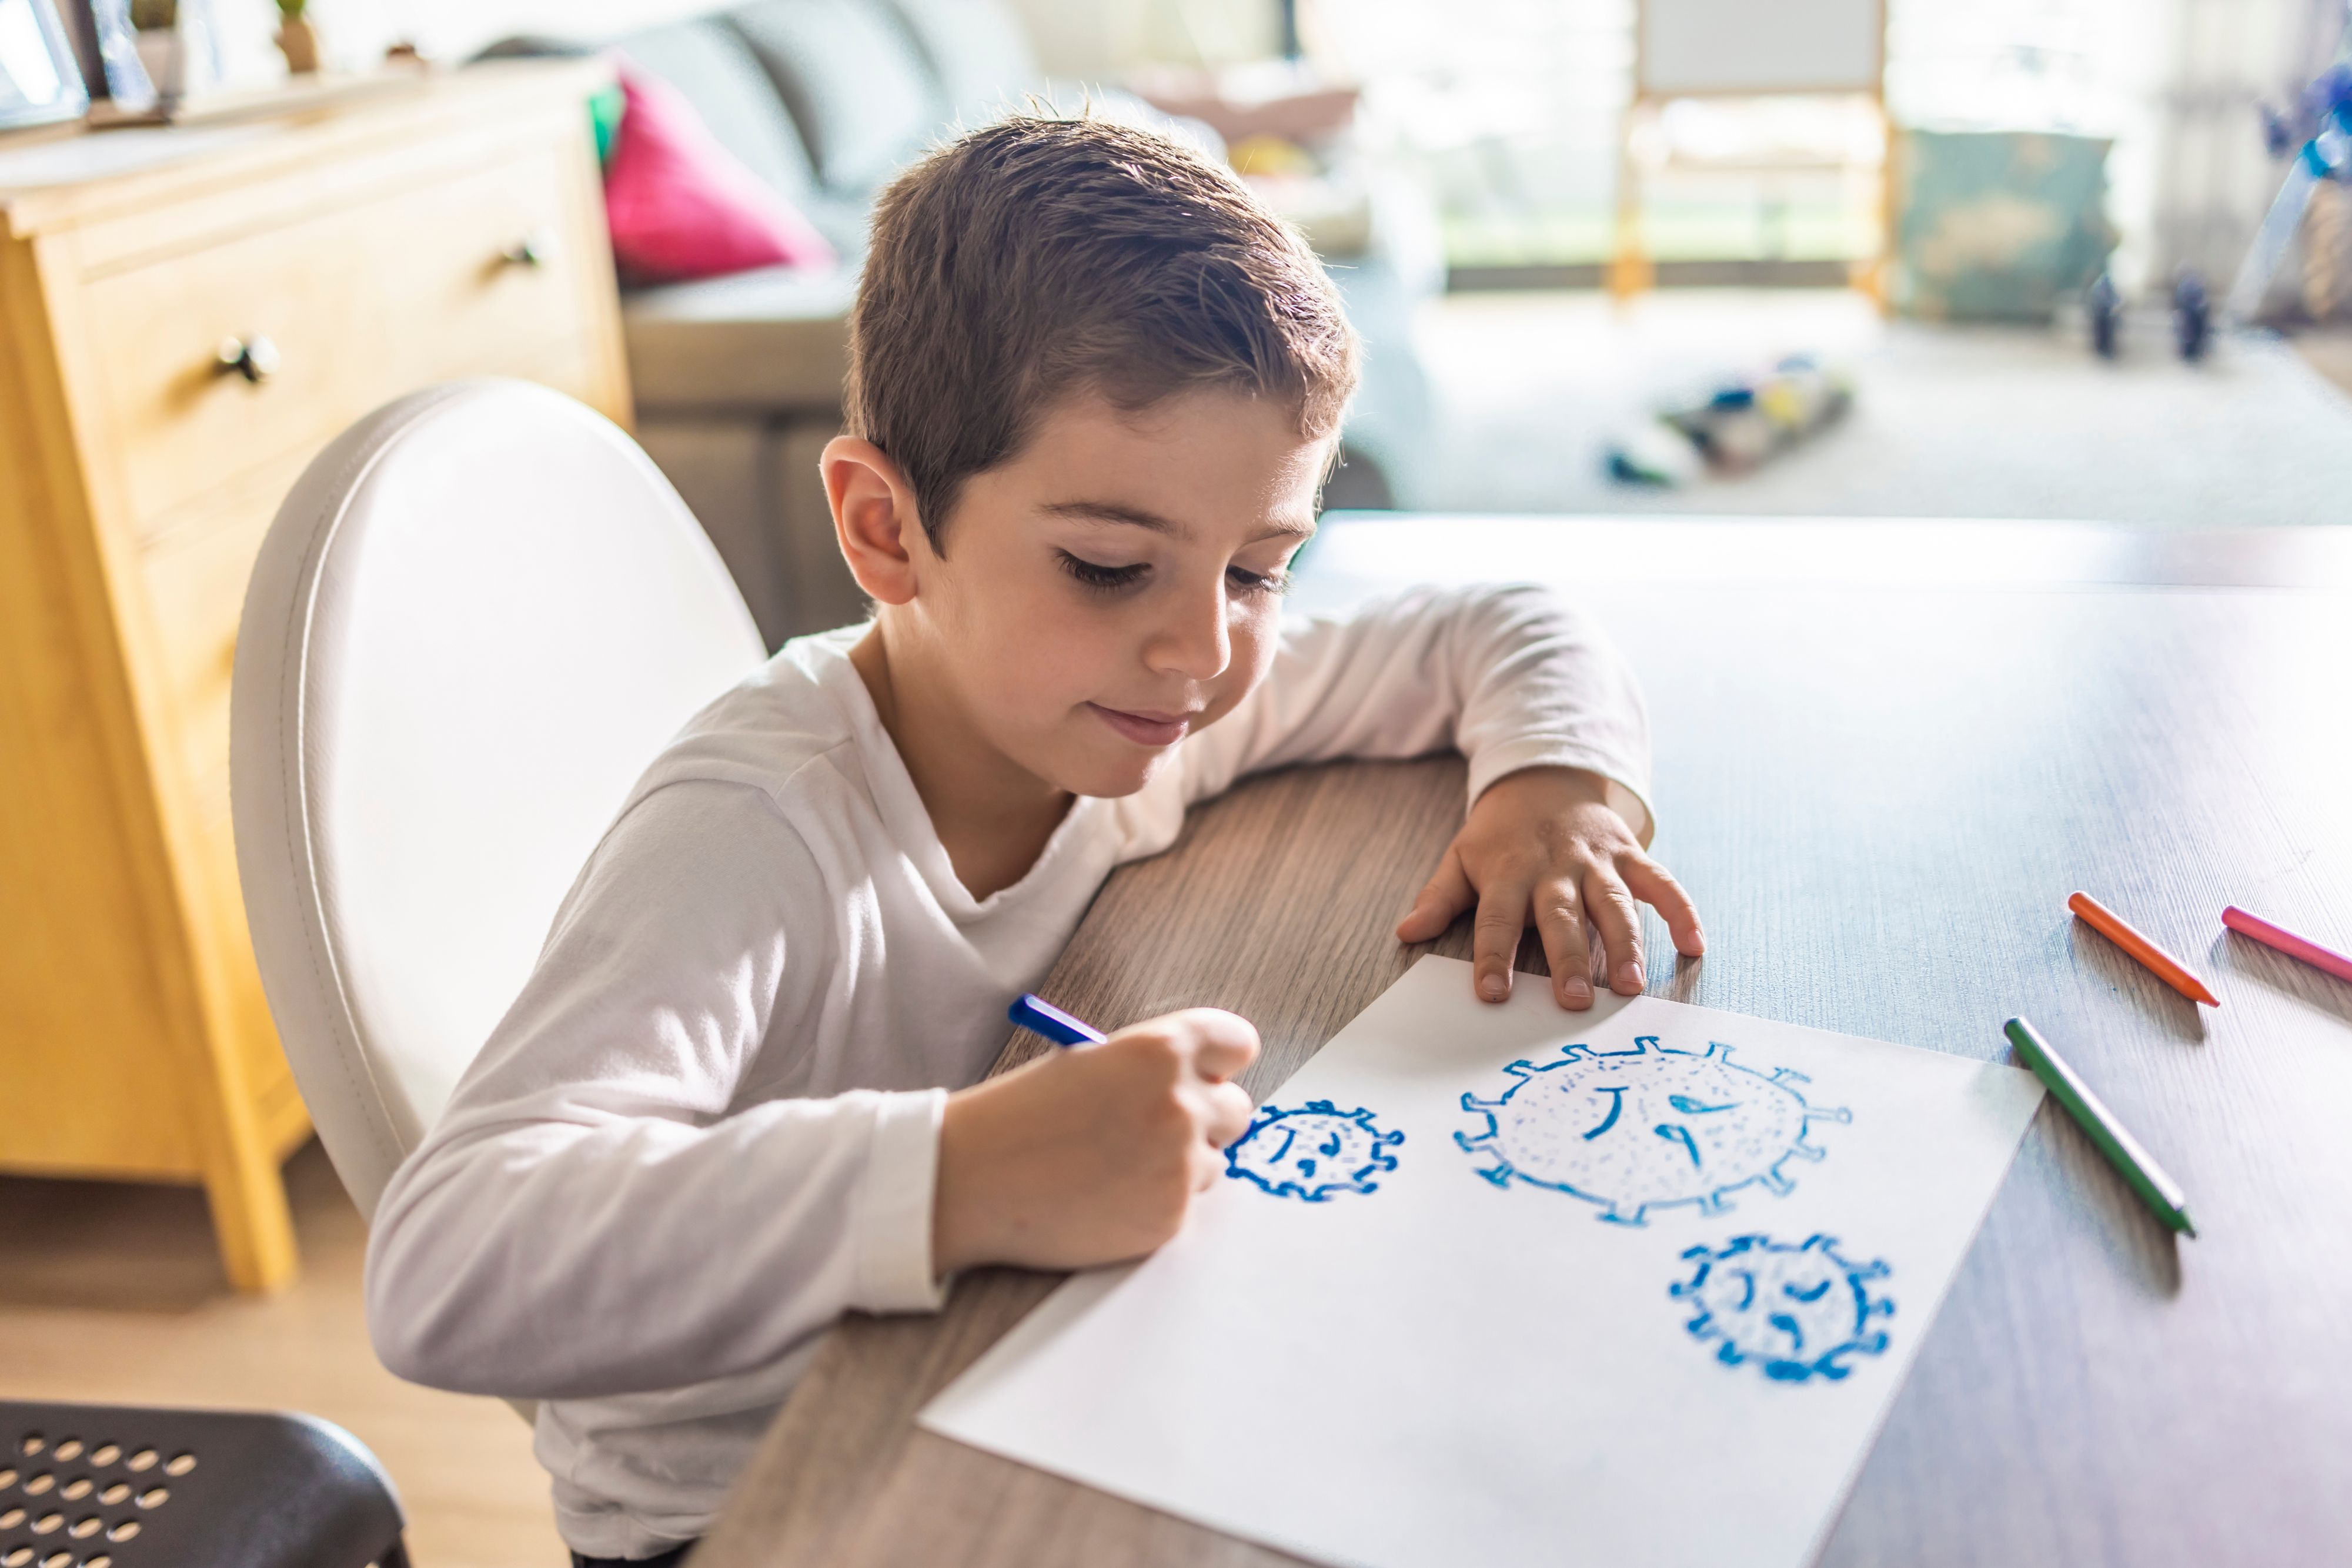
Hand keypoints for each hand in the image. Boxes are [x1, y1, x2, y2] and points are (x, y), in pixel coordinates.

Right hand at [931, 1008, 1258, 1275]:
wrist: (971, 1179)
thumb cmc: (1019, 1115)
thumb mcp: (1089, 1064)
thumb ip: (1149, 1069)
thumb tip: (1197, 1085)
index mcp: (1161, 1050)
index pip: (1237, 1043)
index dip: (1219, 1061)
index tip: (1206, 1075)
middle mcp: (1182, 1104)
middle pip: (1236, 1108)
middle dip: (1204, 1117)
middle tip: (1154, 1128)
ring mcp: (1180, 1164)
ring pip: (1213, 1161)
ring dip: (1180, 1164)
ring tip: (1115, 1166)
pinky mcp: (1169, 1217)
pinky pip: (1186, 1204)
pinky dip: (1155, 1203)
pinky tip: (1107, 1197)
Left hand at [1393, 766, 1703, 1010]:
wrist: (1544, 777)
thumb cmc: (1500, 834)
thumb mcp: (1461, 857)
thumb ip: (1438, 898)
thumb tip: (1405, 934)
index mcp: (1508, 872)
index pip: (1497, 919)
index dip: (1493, 956)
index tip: (1493, 995)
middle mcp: (1554, 867)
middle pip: (1560, 916)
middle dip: (1567, 959)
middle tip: (1573, 1002)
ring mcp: (1596, 860)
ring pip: (1614, 903)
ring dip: (1624, 944)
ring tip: (1630, 985)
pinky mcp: (1630, 854)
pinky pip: (1661, 883)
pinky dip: (1681, 911)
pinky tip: (1694, 946)